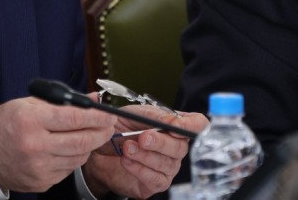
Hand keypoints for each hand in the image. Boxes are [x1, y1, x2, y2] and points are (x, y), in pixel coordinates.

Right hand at [0, 96, 116, 192]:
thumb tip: (92, 99)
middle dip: (101, 132)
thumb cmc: (4, 125)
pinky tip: (68, 148)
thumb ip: (63, 101)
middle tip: (108, 126)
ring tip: (88, 135)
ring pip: (79, 157)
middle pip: (82, 141)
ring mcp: (39, 167)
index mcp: (31, 121)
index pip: (74, 117)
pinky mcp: (42, 181)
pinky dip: (74, 158)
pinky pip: (68, 169)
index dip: (97, 116)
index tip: (107, 113)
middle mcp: (35, 145)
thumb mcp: (29, 103)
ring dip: (89, 146)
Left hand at [83, 106, 207, 198]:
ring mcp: (167, 166)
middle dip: (160, 142)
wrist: (99, 149)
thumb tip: (175, 121)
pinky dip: (140, 168)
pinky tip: (127, 160)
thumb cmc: (120, 129)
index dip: (192, 126)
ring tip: (127, 148)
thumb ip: (156, 117)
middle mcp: (174, 147)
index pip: (198, 125)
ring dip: (145, 155)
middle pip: (181, 147)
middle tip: (143, 138)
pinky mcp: (155, 183)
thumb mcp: (135, 115)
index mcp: (173, 126)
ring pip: (167, 164)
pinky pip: (155, 178)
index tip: (177, 127)